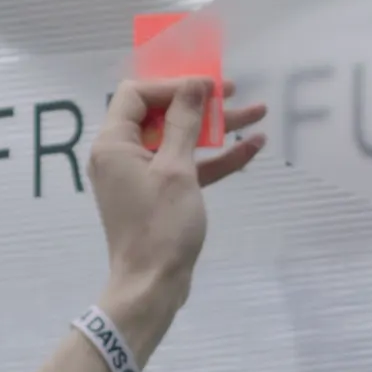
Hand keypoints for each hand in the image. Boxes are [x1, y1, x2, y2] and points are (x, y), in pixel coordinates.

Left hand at [83, 73, 266, 331]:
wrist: (152, 286)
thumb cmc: (161, 226)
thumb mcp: (176, 169)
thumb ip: (184, 123)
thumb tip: (193, 85)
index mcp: (114, 143)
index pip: (137, 94)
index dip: (172, 85)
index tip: (207, 87)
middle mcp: (121, 154)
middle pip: (160, 113)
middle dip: (200, 103)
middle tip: (234, 91)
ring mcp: (141, 176)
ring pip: (179, 140)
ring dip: (216, 129)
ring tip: (258, 114)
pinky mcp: (159, 194)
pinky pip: (186, 167)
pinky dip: (214, 158)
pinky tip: (252, 148)